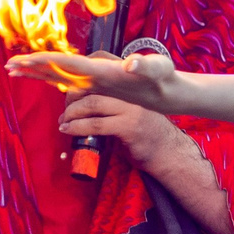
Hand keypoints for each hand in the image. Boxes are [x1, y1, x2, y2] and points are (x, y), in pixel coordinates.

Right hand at [6, 48, 179, 109]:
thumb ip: (147, 66)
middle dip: (32, 65)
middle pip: (57, 65)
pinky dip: (52, 80)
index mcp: (102, 68)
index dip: (45, 62)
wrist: (168, 86)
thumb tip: (133, 62)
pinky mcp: (97, 84)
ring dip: (37, 72)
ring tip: (14, 71)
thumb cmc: (163, 79)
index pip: (68, 63)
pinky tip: (42, 80)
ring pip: (59, 73)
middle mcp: (94, 70)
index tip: (24, 61)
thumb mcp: (158, 71)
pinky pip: (68, 82)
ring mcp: (94, 76)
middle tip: (8, 66)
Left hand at [57, 94, 190, 171]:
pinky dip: (78, 127)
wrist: (169, 153)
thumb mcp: (129, 114)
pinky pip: (96, 124)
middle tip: (64, 113)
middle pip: (92, 89)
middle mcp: (130, 95)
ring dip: (72, 114)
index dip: (78, 87)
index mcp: (129, 89)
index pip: (98, 80)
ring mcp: (131, 110)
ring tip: (64, 123)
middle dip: (71, 100)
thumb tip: (82, 105)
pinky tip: (70, 130)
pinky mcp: (129, 127)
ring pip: (92, 104)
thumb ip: (111, 106)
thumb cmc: (146, 134)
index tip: (68, 99)